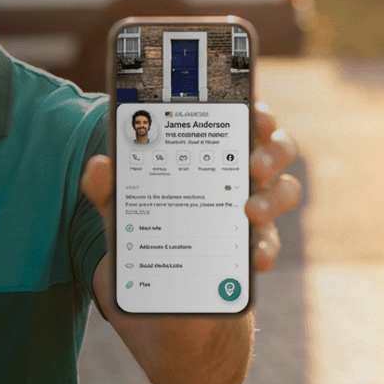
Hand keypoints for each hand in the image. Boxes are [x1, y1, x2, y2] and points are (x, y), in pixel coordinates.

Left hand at [81, 102, 302, 272]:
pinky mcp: (254, 242)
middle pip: (277, 149)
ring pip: (285, 192)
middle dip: (272, 152)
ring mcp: (254, 205)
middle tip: (254, 164)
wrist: (150, 270)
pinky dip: (266, 249)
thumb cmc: (144, 215)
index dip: (257, 112)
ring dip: (274, 199)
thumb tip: (98, 166)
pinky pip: (270, 242)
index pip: (245, 118)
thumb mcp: (120, 200)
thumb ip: (106, 184)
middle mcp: (242, 171)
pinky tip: (256, 258)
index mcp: (215, 147)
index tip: (255, 114)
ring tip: (251, 211)